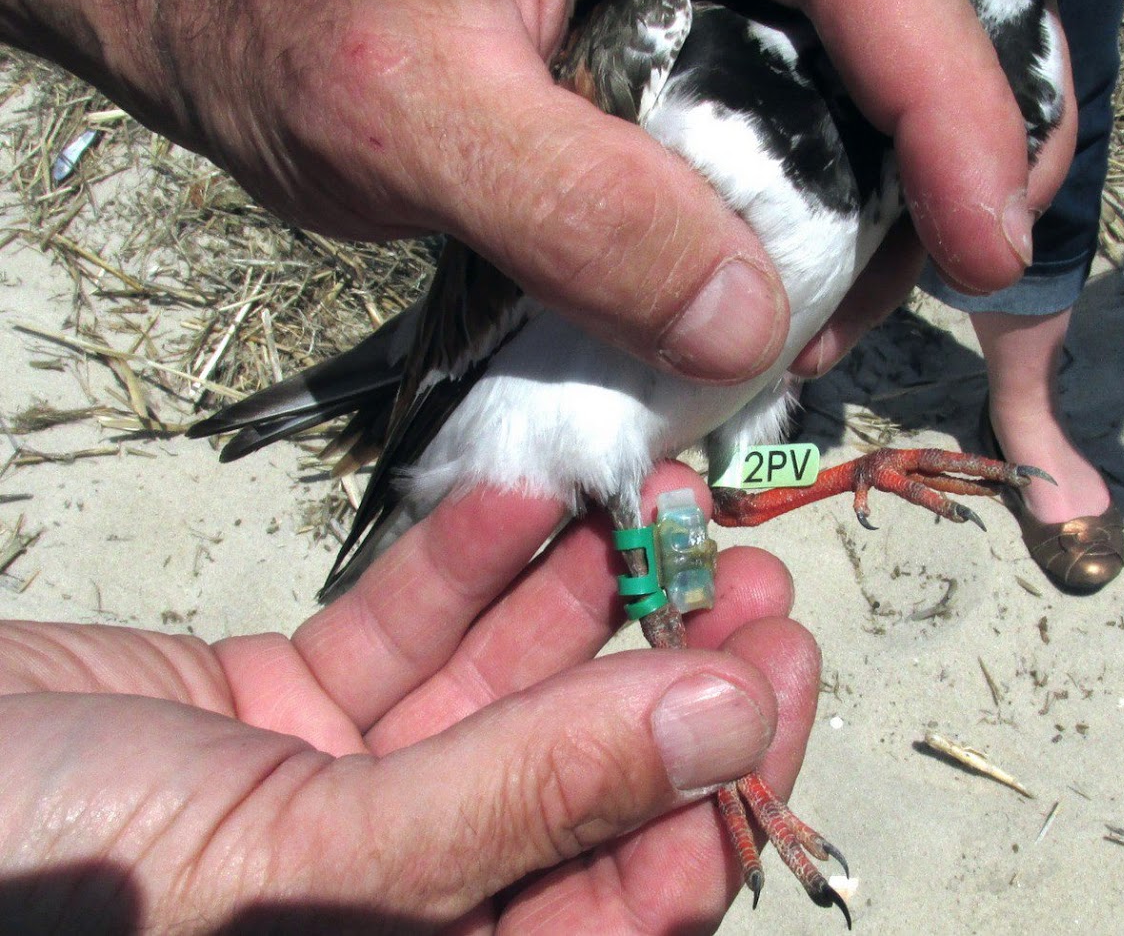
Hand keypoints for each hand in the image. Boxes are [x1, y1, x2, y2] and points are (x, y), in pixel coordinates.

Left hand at [0, 0, 1058, 383]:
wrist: (237, 17)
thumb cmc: (294, 28)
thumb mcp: (406, 118)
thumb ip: (570, 211)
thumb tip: (750, 319)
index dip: (944, 82)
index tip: (985, 233)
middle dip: (961, 137)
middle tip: (965, 272)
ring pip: (886, 57)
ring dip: (901, 194)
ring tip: (830, 318)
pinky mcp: (715, 27)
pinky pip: (824, 110)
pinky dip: (839, 209)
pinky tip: (796, 294)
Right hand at [0, 466, 819, 933]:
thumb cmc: (53, 898)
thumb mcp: (314, 868)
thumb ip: (529, 793)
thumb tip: (733, 724)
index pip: (637, 896)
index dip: (728, 780)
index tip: (787, 656)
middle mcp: (408, 899)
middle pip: (588, 778)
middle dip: (674, 670)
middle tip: (746, 564)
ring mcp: (343, 803)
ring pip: (504, 692)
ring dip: (588, 596)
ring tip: (663, 498)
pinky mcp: (277, 711)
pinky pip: (398, 634)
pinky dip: (460, 565)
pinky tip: (526, 491)